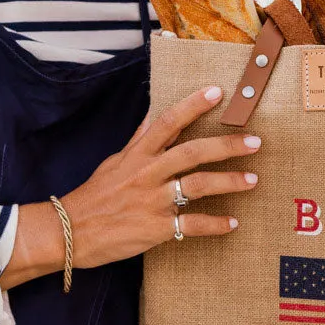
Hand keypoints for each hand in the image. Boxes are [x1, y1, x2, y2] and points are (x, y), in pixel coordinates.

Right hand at [59, 84, 261, 266]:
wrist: (70, 232)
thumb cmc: (94, 196)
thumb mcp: (114, 162)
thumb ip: (138, 140)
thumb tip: (152, 115)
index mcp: (138, 155)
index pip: (168, 121)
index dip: (193, 105)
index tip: (217, 92)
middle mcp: (148, 174)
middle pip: (192, 153)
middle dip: (226, 146)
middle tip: (254, 141)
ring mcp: (152, 201)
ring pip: (198, 186)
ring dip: (229, 182)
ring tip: (253, 179)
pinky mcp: (155, 228)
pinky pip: (191, 225)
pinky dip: (215, 225)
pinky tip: (233, 223)